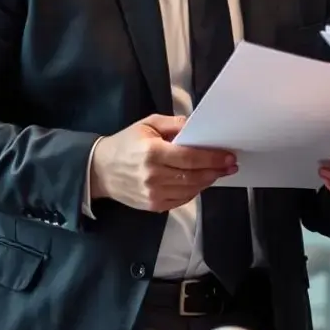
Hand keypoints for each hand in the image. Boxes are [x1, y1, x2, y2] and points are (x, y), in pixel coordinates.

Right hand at [89, 114, 237, 211]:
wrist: (99, 170)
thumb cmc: (125, 143)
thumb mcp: (148, 124)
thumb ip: (174, 124)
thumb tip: (198, 126)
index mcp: (152, 152)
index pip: (190, 157)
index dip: (212, 158)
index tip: (229, 156)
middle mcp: (153, 176)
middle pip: (194, 176)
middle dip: (216, 170)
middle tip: (230, 165)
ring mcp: (153, 194)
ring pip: (191, 190)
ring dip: (207, 181)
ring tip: (218, 172)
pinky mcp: (153, 205)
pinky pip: (182, 200)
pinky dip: (194, 191)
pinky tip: (200, 182)